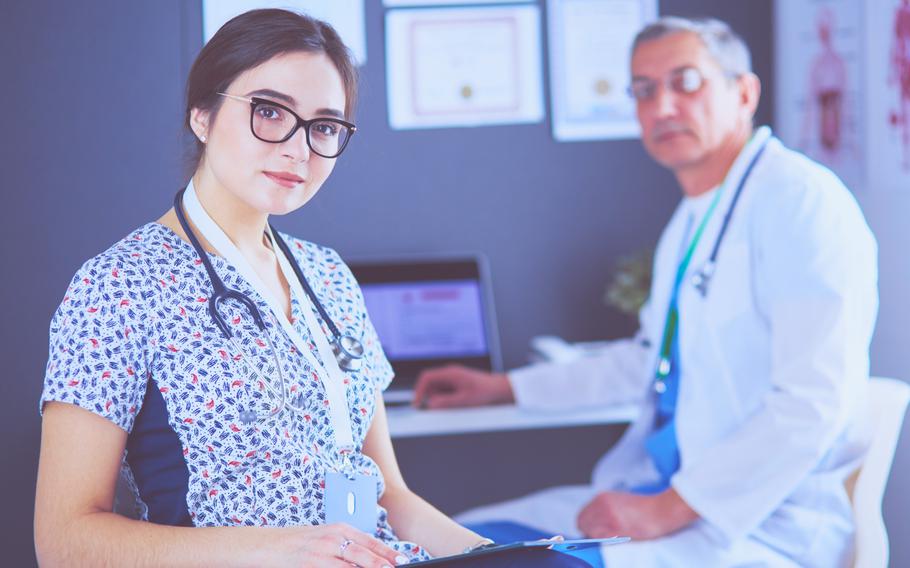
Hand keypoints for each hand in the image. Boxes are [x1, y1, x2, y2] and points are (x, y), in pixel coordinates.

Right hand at [270, 523, 407, 566]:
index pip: (369, 542)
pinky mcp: (310, 566)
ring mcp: (321, 554)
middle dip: (383, 564)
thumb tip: (371, 555)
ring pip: (352, 567)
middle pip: (364, 555)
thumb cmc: (299, 542)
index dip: (387, 552)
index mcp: (339, 529)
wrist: (267, 545)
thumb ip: (347, 543)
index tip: (402, 560)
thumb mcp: (325, 536)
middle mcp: (332, 539)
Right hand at [412, 364, 513, 408]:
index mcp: (450, 373)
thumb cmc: (485, 391)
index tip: (417, 403)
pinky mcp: (456, 385)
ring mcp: (453, 379)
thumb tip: (430, 405)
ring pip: (437, 390)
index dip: (419, 390)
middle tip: (438, 408)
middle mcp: (450, 374)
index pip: (426, 377)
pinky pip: (445, 392)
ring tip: (455, 404)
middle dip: (431, 397)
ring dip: (440, 399)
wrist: (499, 389)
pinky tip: (458, 403)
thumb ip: (446, 402)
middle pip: (430, 385)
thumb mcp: (464, 399)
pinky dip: (446, 399)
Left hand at [576, 489, 697, 540]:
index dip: (586, 524)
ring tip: (609, 536)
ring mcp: (608, 518)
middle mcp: (602, 506)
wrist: (660, 511)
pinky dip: (603, 540)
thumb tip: (593, 520)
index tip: (590, 529)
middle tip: (599, 535)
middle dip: (589, 531)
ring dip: (596, 536)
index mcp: (602, 497)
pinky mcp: (616, 529)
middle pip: (583, 524)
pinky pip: (600, 538)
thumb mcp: (619, 500)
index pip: (582, 514)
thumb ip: (604, 507)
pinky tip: (614, 538)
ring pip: (590, 532)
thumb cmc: (644, 507)